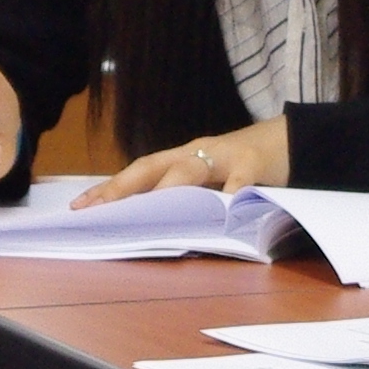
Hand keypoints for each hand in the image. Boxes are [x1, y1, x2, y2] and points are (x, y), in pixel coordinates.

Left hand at [78, 117, 289, 207]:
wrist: (288, 140)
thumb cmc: (241, 165)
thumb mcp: (210, 179)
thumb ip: (185, 197)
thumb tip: (150, 227)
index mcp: (180, 157)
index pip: (137, 171)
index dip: (109, 188)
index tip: (80, 207)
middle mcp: (195, 152)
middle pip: (151, 165)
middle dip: (123, 187)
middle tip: (99, 210)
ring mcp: (223, 155)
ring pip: (188, 169)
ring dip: (167, 190)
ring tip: (148, 211)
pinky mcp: (254, 163)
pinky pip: (240, 183)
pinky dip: (231, 197)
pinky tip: (224, 215)